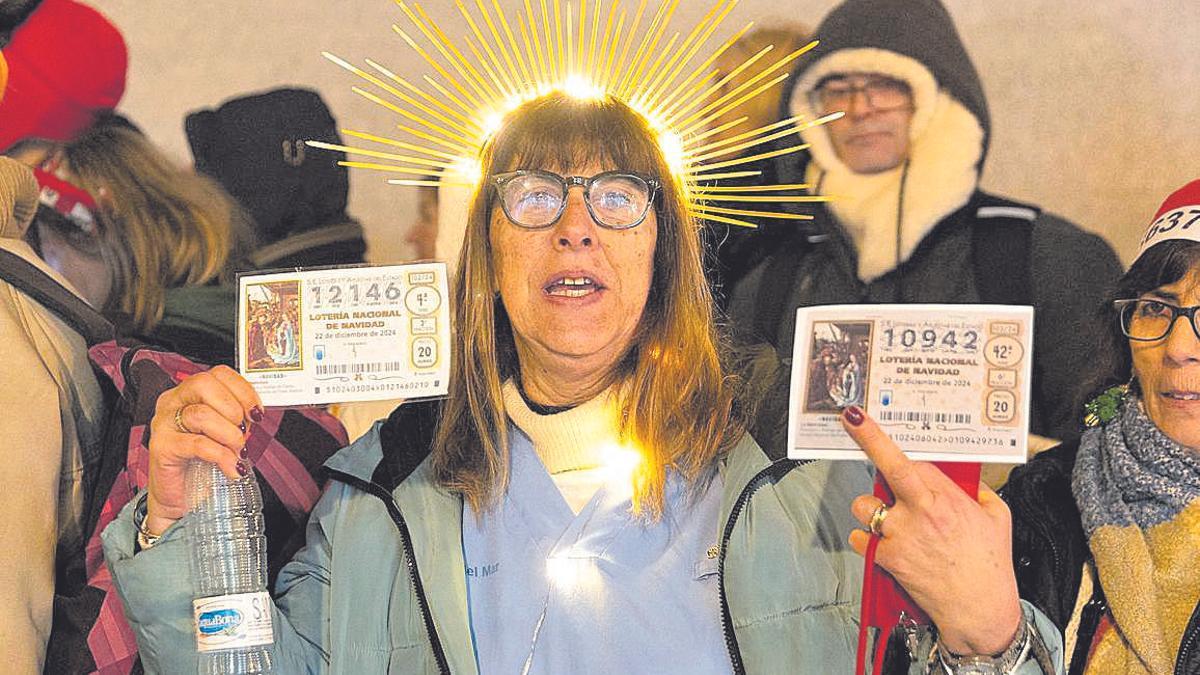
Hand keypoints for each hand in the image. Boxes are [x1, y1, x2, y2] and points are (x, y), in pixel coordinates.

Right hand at [145, 366, 261, 535]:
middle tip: (244, 432)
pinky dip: (221, 456)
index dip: (243, 390)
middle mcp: (173, 402)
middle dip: (233, 409)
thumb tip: (255, 413)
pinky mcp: (161, 447)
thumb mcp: (225, 433)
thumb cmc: (204, 463)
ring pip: (201, 414)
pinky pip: (197, 443)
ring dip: (229, 435)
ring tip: (237, 452)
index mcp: (189, 393)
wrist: (183, 498)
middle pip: (204, 384)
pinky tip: (231, 467)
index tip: (256, 413)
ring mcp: (163, 423)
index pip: (218, 374)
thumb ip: (237, 417)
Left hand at [841, 406, 1021, 655]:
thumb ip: (975, 491)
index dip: (882, 439)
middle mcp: (919, 512)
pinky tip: (884, 544)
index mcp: (945, 498)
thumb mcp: (997, 517)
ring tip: (889, 518)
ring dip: (871, 509)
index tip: (858, 418)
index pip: (910, 459)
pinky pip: (861, 539)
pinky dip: (868, 540)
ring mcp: (899, 535)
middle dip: (867, 445)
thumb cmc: (990, 564)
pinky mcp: (887, 559)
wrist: (980, 610)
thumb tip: (955, 475)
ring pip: (864, 506)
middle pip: (885, 471)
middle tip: (856, 430)